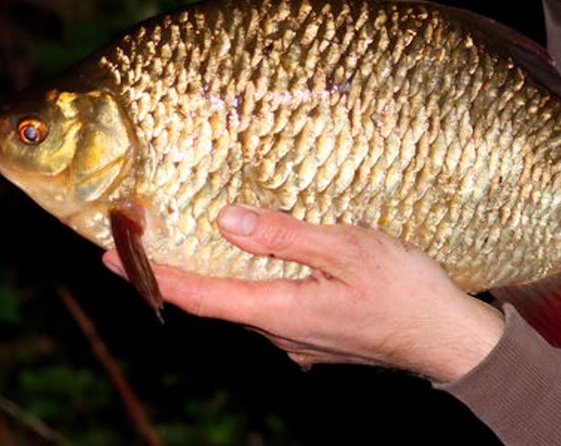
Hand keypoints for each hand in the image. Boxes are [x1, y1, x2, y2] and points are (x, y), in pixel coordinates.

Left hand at [102, 206, 503, 382]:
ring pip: (246, 306)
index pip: (200, 296)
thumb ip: (285, 235)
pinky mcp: (319, 338)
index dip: (153, 275)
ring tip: (200, 244)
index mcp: (281, 310)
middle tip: (146, 240)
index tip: (110, 256)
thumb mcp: (349, 248)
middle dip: (179, 271)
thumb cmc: (407, 291)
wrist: (450, 339)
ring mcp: (300, 340)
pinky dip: (255, 284)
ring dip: (219, 277)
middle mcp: (281, 333)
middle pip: (217, 302)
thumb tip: (226, 220)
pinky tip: (267, 264)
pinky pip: (273, 309)